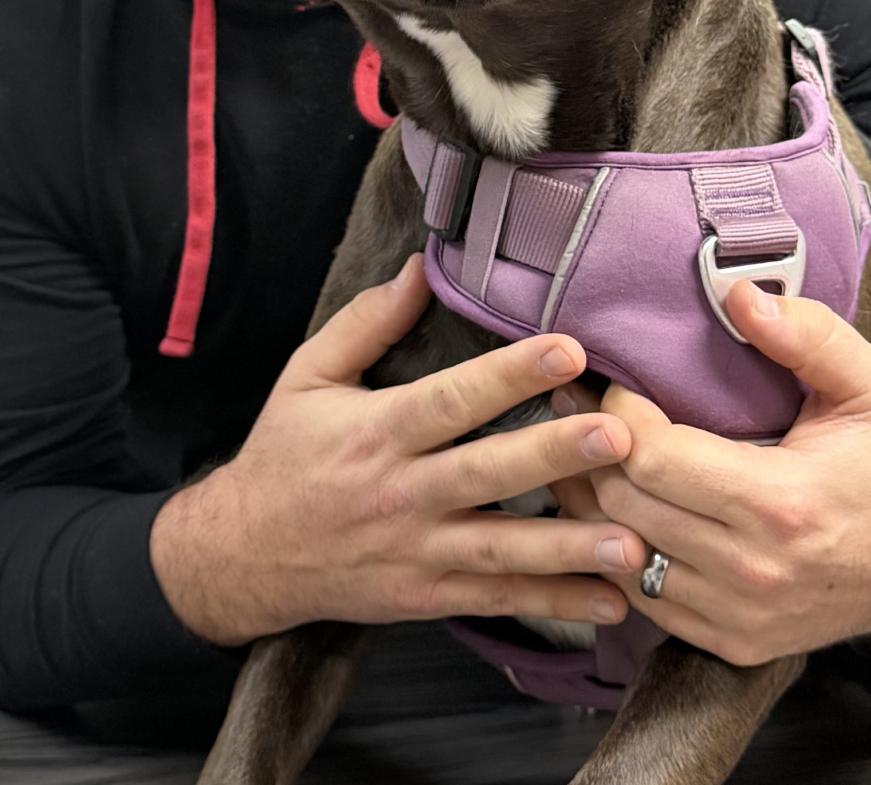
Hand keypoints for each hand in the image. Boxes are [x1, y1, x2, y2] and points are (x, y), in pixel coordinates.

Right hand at [151, 254, 645, 645]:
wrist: (239, 556)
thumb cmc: (282, 456)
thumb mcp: (308, 376)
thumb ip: (366, 322)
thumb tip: (418, 266)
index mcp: (376, 432)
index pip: (451, 400)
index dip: (510, 375)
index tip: (567, 349)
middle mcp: (401, 493)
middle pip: (487, 472)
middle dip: (555, 455)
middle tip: (619, 436)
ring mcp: (417, 551)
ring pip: (501, 549)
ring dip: (569, 547)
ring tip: (631, 543)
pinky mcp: (427, 595)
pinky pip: (496, 599)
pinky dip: (554, 603)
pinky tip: (611, 601)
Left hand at [559, 283, 870, 666]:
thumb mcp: (868, 385)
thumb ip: (806, 335)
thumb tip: (738, 294)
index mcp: (779, 502)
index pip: (653, 458)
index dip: (619, 414)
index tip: (621, 385)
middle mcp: (752, 569)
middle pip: (623, 506)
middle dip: (593, 451)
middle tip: (582, 410)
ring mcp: (738, 614)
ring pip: (621, 554)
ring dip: (594, 502)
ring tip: (588, 453)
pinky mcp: (731, 640)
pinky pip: (643, 597)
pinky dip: (620, 550)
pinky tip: (617, 510)